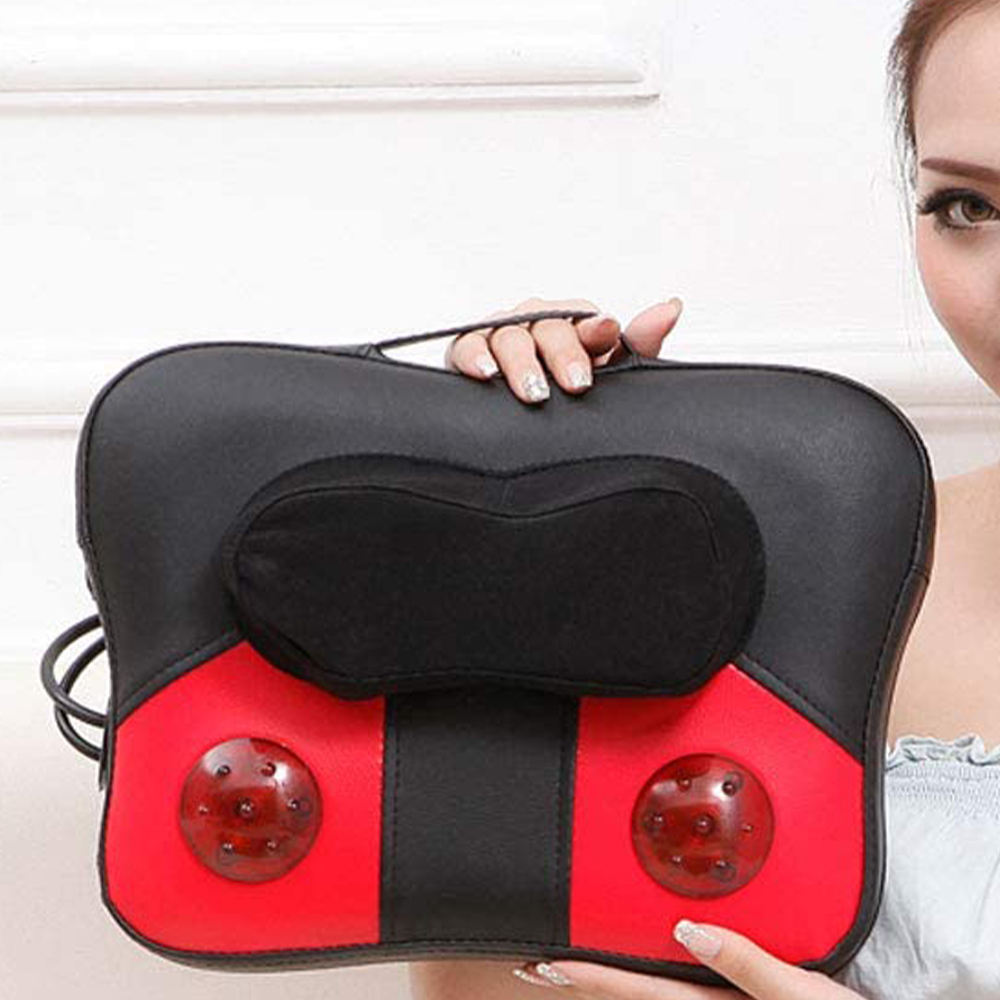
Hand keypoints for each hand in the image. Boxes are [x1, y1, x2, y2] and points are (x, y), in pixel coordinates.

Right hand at [443, 295, 683, 404]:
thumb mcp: (609, 374)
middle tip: (578, 383)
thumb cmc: (566, 390)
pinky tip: (487, 373)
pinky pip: (466, 347)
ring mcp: (501, 337)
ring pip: (508, 335)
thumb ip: (640, 345)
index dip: (595, 326)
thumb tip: (670, 308)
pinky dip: (474, 357)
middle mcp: (537, 325)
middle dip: (563, 353)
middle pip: (547, 324)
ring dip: (523, 363)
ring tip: (535, 390)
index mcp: (574, 326)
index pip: (586, 317)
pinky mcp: (468, 353)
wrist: (522, 426)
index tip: (607, 334)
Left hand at [511, 920, 863, 998]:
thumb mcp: (800, 994)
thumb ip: (744, 962)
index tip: (543, 960)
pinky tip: (640, 964)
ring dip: (607, 979)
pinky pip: (675, 991)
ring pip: (648, 994)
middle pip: (630, 994)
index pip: (634, 988)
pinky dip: (643, 980)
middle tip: (537, 961)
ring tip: (571, 963)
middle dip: (582, 978)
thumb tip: (686, 930)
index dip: (585, 975)